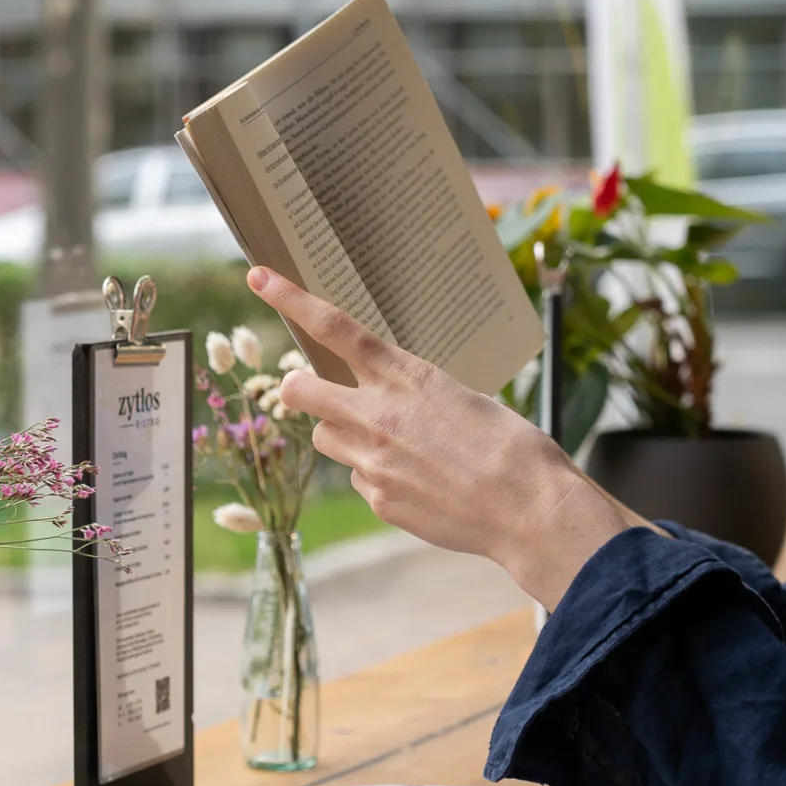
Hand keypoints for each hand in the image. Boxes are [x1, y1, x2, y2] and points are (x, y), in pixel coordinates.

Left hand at [247, 266, 650, 610]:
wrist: (528, 508)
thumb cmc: (511, 447)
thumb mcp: (462, 399)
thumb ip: (413, 395)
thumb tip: (388, 406)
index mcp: (405, 376)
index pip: (334, 327)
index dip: (290, 298)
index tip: (257, 277)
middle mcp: (378, 414)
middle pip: (299, 390)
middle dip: (296, 387)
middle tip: (306, 389)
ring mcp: (372, 459)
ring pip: (325, 438)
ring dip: (344, 435)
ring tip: (394, 446)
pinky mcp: (377, 498)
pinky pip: (359, 478)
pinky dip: (377, 476)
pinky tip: (419, 483)